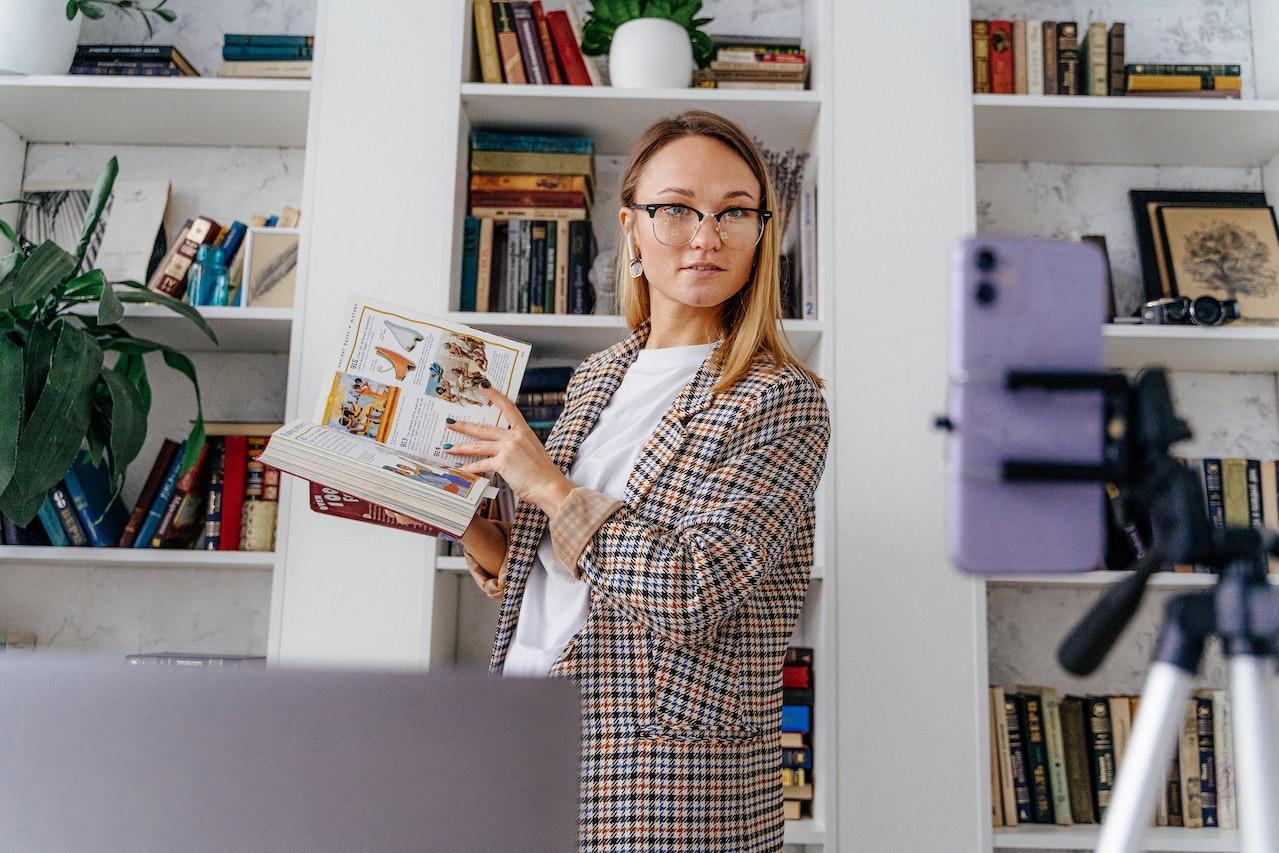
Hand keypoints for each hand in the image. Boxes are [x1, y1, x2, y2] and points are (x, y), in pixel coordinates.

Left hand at [444, 387, 573, 517]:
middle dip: (464, 426)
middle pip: (484, 428)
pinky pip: (481, 464)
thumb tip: (507, 452)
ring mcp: (508, 448)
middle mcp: (514, 437)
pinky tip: (462, 469)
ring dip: (461, 447)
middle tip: (450, 423)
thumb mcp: (533, 452)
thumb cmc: (544, 474)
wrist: (550, 486)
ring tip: (448, 447)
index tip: (483, 388)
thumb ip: (519, 447)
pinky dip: (470, 468)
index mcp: (524, 432)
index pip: (508, 408)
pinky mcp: (502, 462)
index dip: (495, 396)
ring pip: (479, 445)